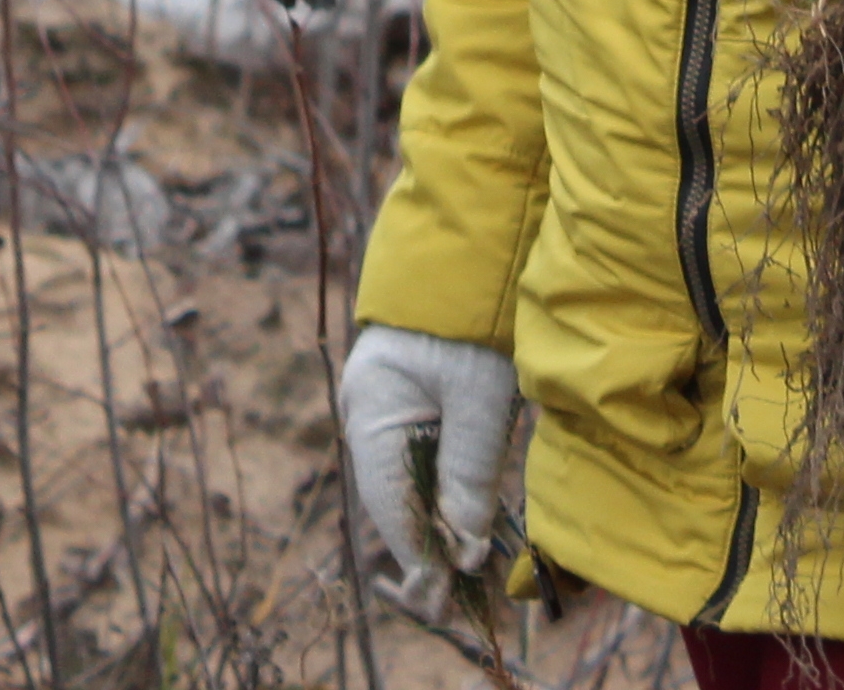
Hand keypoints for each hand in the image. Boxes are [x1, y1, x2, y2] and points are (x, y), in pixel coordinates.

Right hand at [337, 323, 519, 606]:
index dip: (420, 557)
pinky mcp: (401, 398)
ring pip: (404, 481)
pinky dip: (437, 487)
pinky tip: (462, 507)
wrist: (469, 247)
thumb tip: (466, 547)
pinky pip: (413, 458)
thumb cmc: (472, 317)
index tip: (446, 595)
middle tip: (465, 581)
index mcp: (370, 414)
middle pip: (392, 499)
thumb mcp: (480, 400)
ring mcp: (379, 405)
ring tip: (468, 552)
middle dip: (428, 542)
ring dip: (435, 516)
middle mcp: (364, 415)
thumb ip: (470, 475)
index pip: (389, 508)